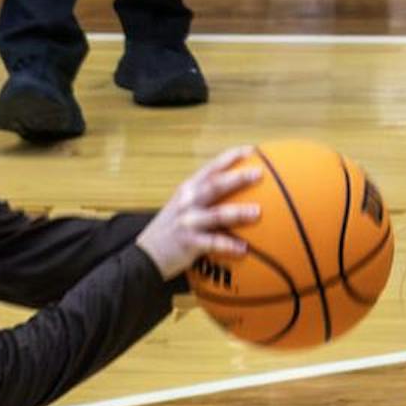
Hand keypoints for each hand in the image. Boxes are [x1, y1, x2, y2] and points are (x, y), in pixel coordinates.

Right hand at [135, 149, 261, 281]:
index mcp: (188, 189)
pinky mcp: (188, 242)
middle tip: (259, 173)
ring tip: (257, 212)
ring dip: (237, 212)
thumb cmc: (172, 229)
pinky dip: (229, 245)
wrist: (146, 255)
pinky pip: (212, 243)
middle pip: (215, 185)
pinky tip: (244, 249)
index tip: (251, 150)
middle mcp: (187, 202)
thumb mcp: (183, 205)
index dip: (231, 157)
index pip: (211, 168)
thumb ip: (204, 196)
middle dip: (237, 178)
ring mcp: (187, 221)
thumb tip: (236, 188)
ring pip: (216, 214)